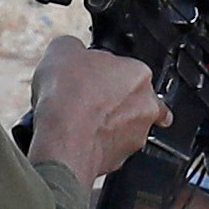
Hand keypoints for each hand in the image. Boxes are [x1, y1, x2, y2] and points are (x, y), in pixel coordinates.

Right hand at [28, 36, 171, 187]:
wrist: (62, 140)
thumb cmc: (69, 95)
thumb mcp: (62, 49)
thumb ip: (75, 47)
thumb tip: (72, 51)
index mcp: (139, 73)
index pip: (124, 68)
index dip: (102, 72)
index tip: (87, 77)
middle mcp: (146, 107)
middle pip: (128, 98)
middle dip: (109, 100)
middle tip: (84, 100)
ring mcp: (135, 137)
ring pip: (121, 127)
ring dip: (104, 125)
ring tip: (76, 122)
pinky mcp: (119, 162)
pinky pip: (108, 150)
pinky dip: (94, 146)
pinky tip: (74, 139)